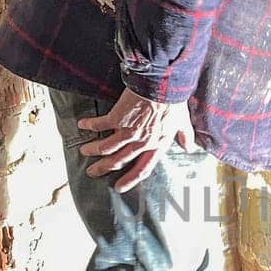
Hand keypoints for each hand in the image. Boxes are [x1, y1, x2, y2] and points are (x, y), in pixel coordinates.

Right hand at [78, 88, 196, 191]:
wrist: (162, 84)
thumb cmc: (173, 100)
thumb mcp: (183, 121)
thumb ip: (185, 136)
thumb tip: (189, 147)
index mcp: (157, 145)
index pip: (143, 168)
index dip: (131, 180)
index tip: (119, 187)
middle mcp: (141, 143)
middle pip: (119, 161)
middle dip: (103, 168)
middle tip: (92, 172)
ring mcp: (128, 132)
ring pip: (106, 148)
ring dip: (93, 150)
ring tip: (84, 151)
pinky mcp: (117, 118)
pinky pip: (99, 125)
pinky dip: (89, 125)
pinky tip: (82, 125)